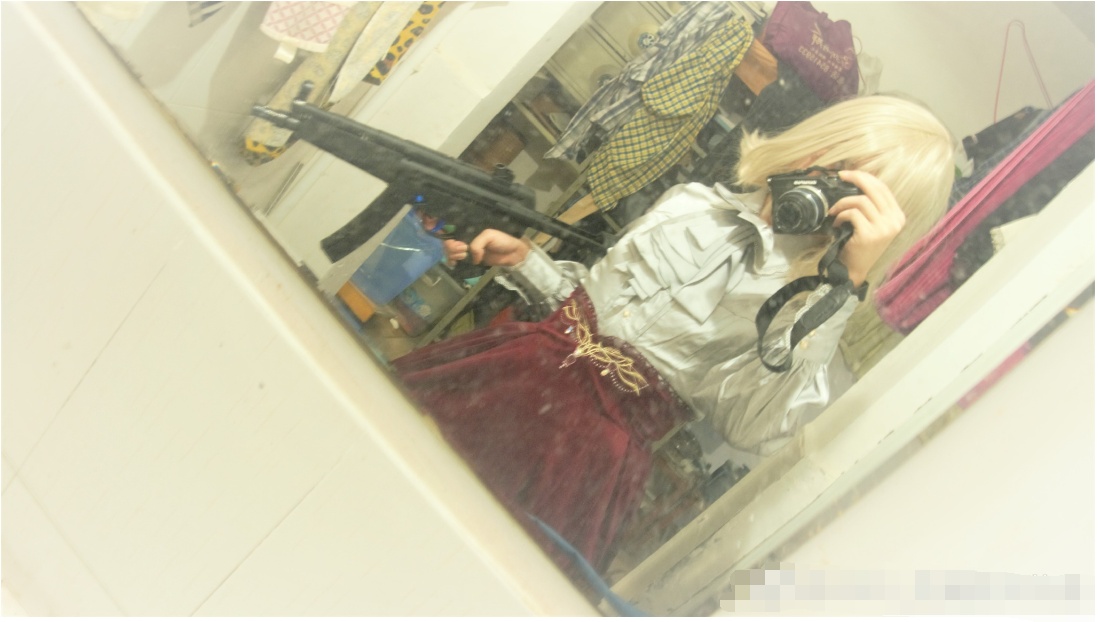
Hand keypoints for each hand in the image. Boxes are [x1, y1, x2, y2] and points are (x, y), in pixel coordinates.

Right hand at [443, 229, 529, 267]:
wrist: (513, 254)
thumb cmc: (502, 241)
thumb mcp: (488, 236)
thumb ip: (477, 245)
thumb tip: (472, 259)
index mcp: (470, 230)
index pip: (451, 230)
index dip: (445, 233)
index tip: (450, 240)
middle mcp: (466, 239)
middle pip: (448, 242)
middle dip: (451, 247)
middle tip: (463, 250)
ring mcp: (467, 250)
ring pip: (450, 251)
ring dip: (452, 254)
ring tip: (463, 256)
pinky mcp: (470, 260)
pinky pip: (457, 261)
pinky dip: (452, 262)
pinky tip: (455, 263)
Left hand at [828, 170, 905, 285]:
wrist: (854, 270)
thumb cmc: (860, 245)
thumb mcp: (873, 224)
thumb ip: (872, 206)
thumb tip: (857, 182)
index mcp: (898, 216)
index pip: (883, 188)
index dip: (866, 177)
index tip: (849, 173)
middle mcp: (894, 221)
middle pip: (874, 189)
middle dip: (856, 178)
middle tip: (841, 176)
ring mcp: (883, 228)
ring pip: (860, 201)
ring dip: (842, 203)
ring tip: (835, 211)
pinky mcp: (869, 234)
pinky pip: (852, 213)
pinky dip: (841, 216)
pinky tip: (836, 223)